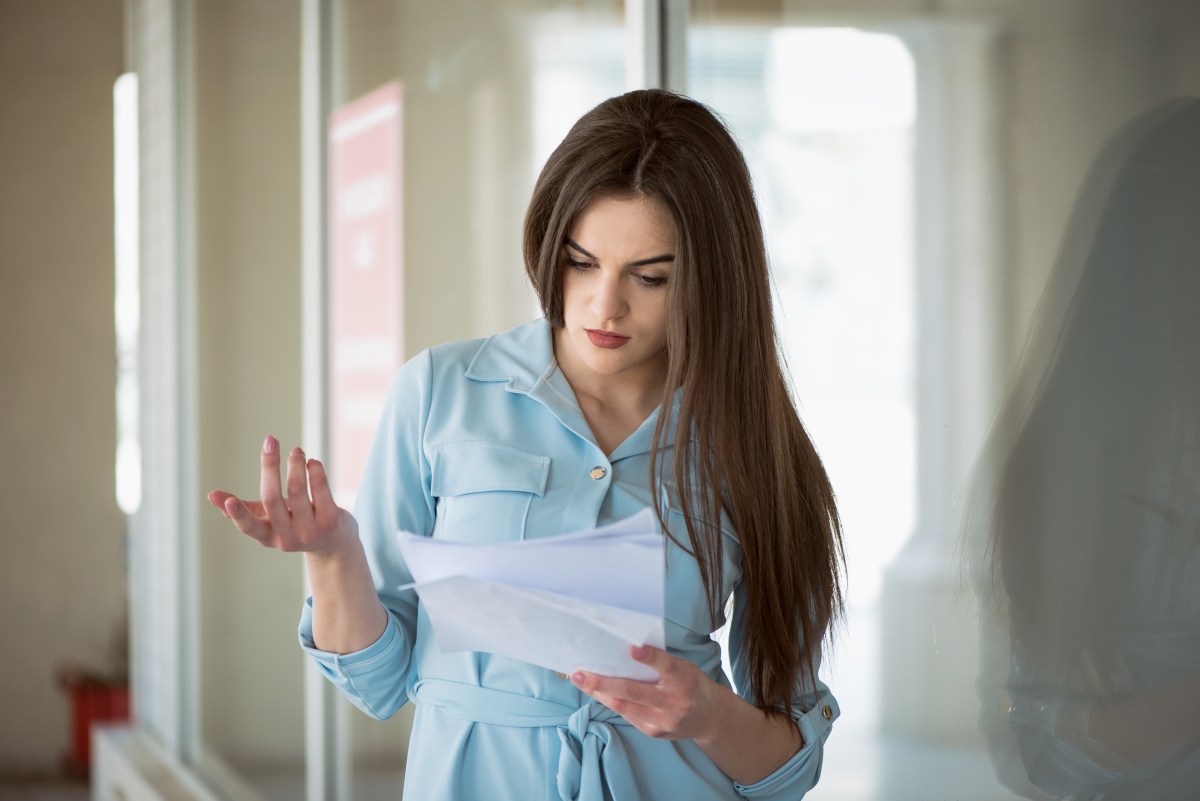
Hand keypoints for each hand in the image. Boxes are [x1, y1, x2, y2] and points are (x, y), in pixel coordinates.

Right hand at [207, 435, 356, 556]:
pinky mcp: (330, 522)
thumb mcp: (268, 521)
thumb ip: (242, 509)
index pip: (249, 527)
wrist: (335, 544)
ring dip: (295, 464)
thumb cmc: (295, 525)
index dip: (238, 515)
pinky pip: (321, 490)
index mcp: (267, 536)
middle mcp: (287, 537)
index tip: (229, 500)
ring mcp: (310, 531)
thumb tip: (211, 495)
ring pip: (298, 490)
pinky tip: (312, 463)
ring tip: (297, 451)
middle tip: (270, 441)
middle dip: (269, 466)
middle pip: (273, 499)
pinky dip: (315, 471)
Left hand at [571, 645, 727, 743]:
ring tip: (581, 681)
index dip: (650, 657)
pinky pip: (628, 715)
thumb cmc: (691, 684)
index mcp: (685, 679)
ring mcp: (664, 720)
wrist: (709, 718)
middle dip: (603, 682)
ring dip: (599, 693)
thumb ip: (660, 664)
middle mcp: (675, 701)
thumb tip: (623, 651)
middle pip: (634, 691)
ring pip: (625, 706)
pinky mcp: (655, 732)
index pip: (666, 666)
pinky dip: (612, 702)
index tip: (632, 648)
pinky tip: (599, 693)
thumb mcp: (683, 668)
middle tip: (580, 674)